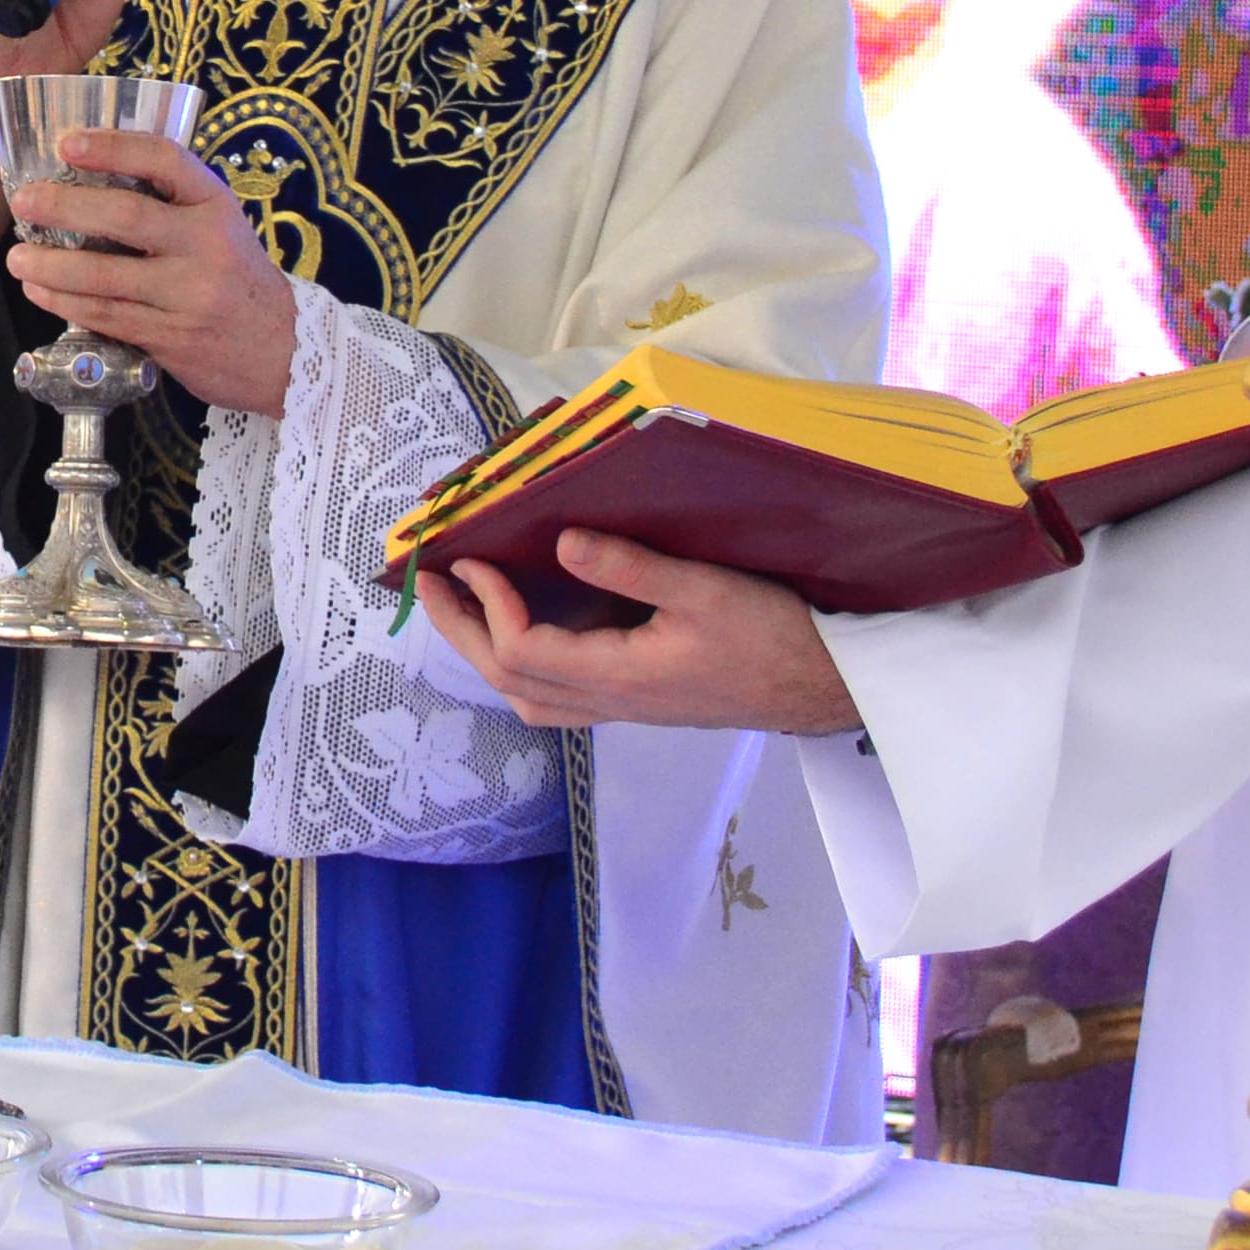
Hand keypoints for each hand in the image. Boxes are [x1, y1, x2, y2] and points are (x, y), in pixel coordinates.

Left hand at [0, 124, 296, 417]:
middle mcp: (205, 245)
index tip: (69, 143)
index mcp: (216, 205)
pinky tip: (41, 291)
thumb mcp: (222, 227)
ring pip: (105, 276)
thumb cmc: (238, 278)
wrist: (282, 350)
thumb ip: (172, 204)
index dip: (113, 147)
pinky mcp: (170, 337)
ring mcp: (187, 294)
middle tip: (25, 201)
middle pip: (125, 216)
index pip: (165, 160)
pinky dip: (65, 303)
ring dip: (51, 266)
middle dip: (64, 206)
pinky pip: (106, 314)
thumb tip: (90, 178)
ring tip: (18, 257)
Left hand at [413, 532, 862, 734]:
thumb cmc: (774, 636)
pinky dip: (521, 666)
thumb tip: (562, 541)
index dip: (488, 608)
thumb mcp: (708, 589)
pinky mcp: (634, 702)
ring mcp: (621, 707)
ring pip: (528, 697)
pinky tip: (524, 631)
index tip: (472, 560)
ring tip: (462, 605)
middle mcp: (610, 702)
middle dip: (460, 631)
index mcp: (621, 676)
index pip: (523, 652)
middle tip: (426, 582)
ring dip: (485, 652)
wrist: (822, 688)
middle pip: (509, 680)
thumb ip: (632, 568)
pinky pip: (555, 697)